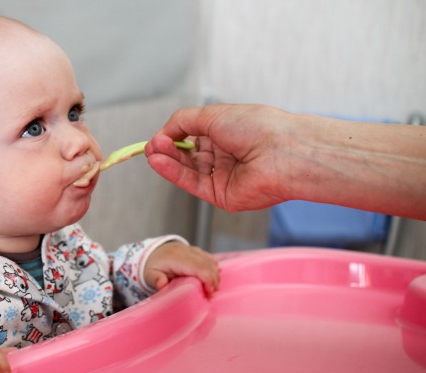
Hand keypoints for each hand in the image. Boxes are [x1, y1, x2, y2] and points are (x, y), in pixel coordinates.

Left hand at [144, 242, 218, 295]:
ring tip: (211, 289)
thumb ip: (155, 280)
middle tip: (211, 294)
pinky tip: (212, 278)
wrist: (152, 252)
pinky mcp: (195, 251)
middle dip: (214, 280)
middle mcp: (186, 252)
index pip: (198, 267)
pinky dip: (213, 268)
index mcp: (176, 258)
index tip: (209, 292)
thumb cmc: (152, 266)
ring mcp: (192, 250)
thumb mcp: (149, 275)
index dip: (208, 279)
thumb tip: (162, 285)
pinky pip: (209, 257)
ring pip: (210, 260)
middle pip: (208, 264)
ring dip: (215, 275)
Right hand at [145, 104, 291, 210]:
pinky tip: (159, 163)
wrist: (282, 153)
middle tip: (152, 146)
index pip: (192, 136)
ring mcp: (222, 176)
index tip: (157, 137)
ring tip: (152, 153)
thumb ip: (183, 121)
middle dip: (168, 149)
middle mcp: (224, 154)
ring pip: (187, 170)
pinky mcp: (221, 195)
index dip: (173, 136)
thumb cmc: (257, 128)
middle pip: (187, 154)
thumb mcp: (213, 114)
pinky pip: (193, 184)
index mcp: (226, 133)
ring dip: (168, 161)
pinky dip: (174, 174)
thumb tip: (163, 133)